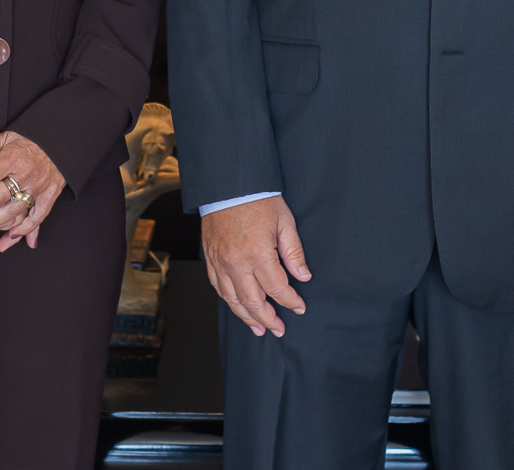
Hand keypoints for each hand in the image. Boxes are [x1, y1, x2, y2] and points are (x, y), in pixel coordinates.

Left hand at [0, 132, 65, 252]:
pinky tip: (11, 236)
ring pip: (14, 212)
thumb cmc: (30, 142)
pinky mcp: (49, 197)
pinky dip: (24, 231)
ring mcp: (38, 187)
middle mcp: (25, 174)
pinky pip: (37, 218)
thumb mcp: (8, 137)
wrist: (60, 144)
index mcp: (12, 158)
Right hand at [201, 195, 310, 336]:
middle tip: (279, 329)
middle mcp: (236, 262)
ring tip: (259, 329)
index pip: (278, 289)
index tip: (299, 307)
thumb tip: (303, 276)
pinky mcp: (210, 258)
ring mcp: (220, 262)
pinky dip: (230, 301)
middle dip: (268, 319)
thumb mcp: (284, 221)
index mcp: (258, 253)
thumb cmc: (257, 199)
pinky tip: (239, 307)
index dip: (290, 301)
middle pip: (253, 302)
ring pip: (233, 300)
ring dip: (248, 317)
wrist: (228, 184)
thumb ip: (293, 252)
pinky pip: (219, 288)